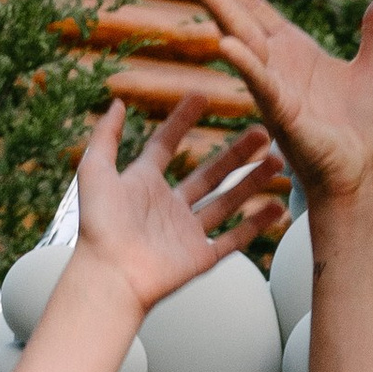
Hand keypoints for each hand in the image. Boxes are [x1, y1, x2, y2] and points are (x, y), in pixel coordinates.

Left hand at [69, 96, 284, 318]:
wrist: (111, 275)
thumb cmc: (99, 227)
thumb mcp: (95, 171)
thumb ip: (105, 136)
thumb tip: (119, 103)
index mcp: (143, 185)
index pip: (165, 145)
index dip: (181, 121)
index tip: (202, 96)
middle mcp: (167, 207)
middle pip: (209, 174)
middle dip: (236, 153)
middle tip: (262, 133)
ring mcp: (186, 232)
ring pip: (227, 201)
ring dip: (252, 181)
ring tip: (277, 161)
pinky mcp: (200, 256)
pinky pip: (234, 237)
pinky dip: (256, 223)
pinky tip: (276, 206)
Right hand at [189, 0, 372, 206]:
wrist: (362, 174)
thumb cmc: (361, 130)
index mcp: (292, 51)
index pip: (254, 6)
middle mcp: (276, 65)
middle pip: (237, 16)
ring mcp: (275, 89)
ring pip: (242, 42)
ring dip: (219, 11)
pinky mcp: (285, 115)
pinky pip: (262, 84)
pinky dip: (245, 63)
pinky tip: (226, 43)